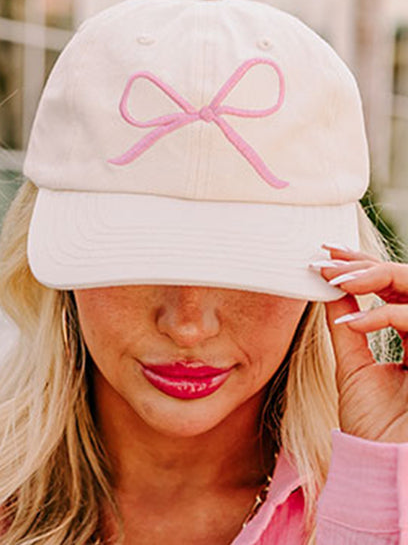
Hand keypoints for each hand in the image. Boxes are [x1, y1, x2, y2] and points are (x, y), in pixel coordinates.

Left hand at [309, 244, 407, 442]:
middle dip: (367, 263)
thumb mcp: (352, 365)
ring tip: (335, 279)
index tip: (328, 254)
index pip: (393, 289)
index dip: (364, 267)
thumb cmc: (370, 425)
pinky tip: (351, 323)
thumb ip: (347, 326)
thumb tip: (330, 290)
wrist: (380, 466)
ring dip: (375, 276)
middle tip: (329, 258)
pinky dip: (384, 316)